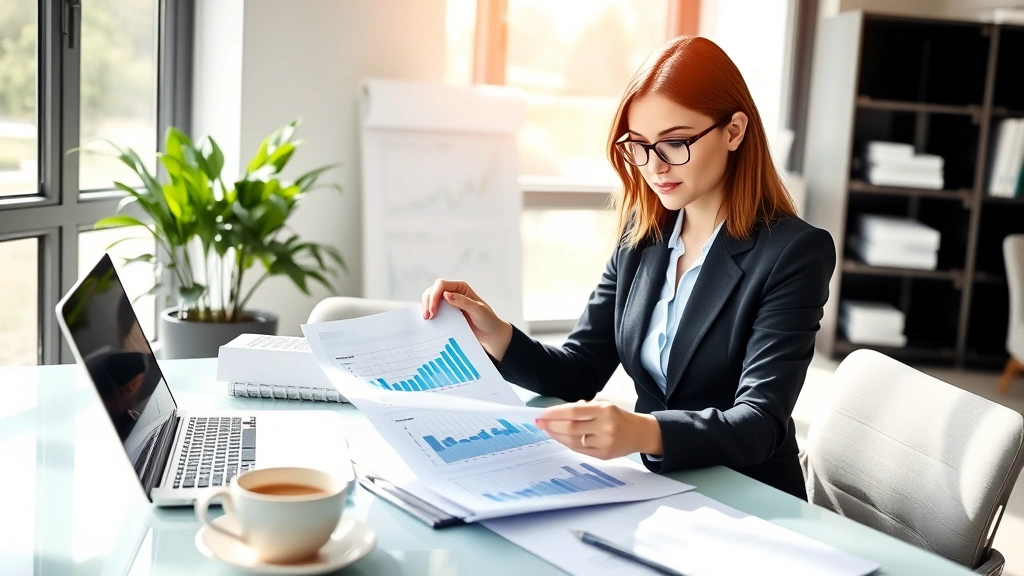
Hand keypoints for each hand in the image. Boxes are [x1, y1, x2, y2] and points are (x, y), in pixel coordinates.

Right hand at [421, 279, 512, 360]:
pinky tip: (429, 322)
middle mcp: (453, 293)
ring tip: (427, 319)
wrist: (490, 335)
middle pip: (433, 290)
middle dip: (428, 301)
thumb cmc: (488, 321)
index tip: (433, 310)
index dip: (434, 296)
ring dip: (425, 307)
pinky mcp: (445, 314)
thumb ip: (463, 302)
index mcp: (461, 288)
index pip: (441, 285)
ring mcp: (448, 303)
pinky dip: (428, 313)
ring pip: (430, 299)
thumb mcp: (478, 310)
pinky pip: (433, 310)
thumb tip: (446, 294)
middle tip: (428, 316)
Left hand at [534, 400, 663, 459]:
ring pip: (574, 441)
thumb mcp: (604, 405)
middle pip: (571, 427)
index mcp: (604, 410)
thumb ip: (582, 408)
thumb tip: (557, 413)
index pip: (574, 411)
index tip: (542, 414)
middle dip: (551, 425)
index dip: (555, 413)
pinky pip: (580, 450)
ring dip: (557, 435)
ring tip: (546, 430)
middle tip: (539, 423)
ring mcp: (604, 442)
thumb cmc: (618, 417)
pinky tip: (559, 438)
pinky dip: (567, 443)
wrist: (640, 433)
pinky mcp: (603, 455)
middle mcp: (605, 426)